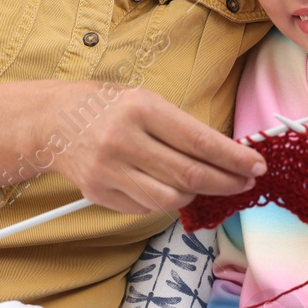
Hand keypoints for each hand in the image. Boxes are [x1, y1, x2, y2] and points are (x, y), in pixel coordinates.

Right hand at [45, 81, 265, 215]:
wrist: (52, 121)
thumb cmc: (107, 107)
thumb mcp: (145, 100)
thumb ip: (181, 128)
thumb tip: (227, 156)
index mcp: (142, 109)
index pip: (200, 142)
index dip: (234, 158)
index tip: (256, 165)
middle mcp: (124, 140)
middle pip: (190, 175)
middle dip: (226, 182)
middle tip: (245, 182)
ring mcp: (109, 170)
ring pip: (170, 199)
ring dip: (195, 196)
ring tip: (203, 184)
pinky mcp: (99, 192)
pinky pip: (145, 208)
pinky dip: (163, 201)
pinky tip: (166, 186)